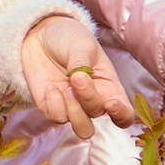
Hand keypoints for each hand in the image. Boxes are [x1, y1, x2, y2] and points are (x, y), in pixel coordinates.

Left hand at [19, 15, 134, 139]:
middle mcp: (93, 101)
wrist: (39, 35)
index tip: (111, 104)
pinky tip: (49, 86)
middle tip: (77, 77)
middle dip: (88, 98)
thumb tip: (80, 80)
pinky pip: (57, 118)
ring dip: (74, 110)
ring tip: (65, 88)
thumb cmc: (68, 39)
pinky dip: (54, 104)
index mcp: (110, 87)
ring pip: (82, 129)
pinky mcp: (51, 108)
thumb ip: (83, 65)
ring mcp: (72, 107)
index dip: (122, 115)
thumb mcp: (82, 46)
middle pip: (98, 115)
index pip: (125, 114)